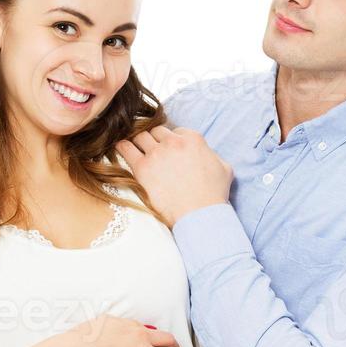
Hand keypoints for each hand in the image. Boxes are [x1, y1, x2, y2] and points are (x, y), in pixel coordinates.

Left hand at [114, 125, 232, 224]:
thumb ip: (212, 154)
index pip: (175, 130)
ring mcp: (156, 154)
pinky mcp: (142, 168)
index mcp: (193, 138)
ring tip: (136, 149)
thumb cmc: (213, 195)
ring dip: (138, 141)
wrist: (199, 215)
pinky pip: (125, 148)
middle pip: (155, 131)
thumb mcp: (224, 168)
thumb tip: (205, 154)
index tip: (169, 150)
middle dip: (154, 139)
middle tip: (152, 150)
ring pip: (139, 136)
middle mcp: (173, 142)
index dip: (171, 141)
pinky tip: (121, 150)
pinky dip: (123, 147)